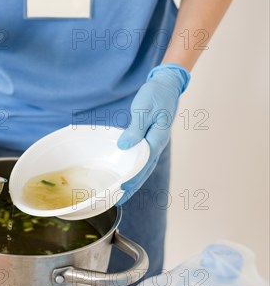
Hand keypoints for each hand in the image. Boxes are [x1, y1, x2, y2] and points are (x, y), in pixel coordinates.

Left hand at [116, 64, 190, 204]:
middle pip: (145, 170)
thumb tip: (125, 146)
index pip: (143, 164)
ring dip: (134, 181)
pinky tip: (127, 174)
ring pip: (145, 167)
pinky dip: (135, 169)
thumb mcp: (144, 109)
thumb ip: (135, 129)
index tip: (121, 188)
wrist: (167, 85)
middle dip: (132, 186)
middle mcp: (157, 144)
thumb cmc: (155, 95)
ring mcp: (155, 142)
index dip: (133, 178)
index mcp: (157, 138)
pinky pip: (143, 158)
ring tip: (121, 194)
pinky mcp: (151, 139)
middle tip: (118, 200)